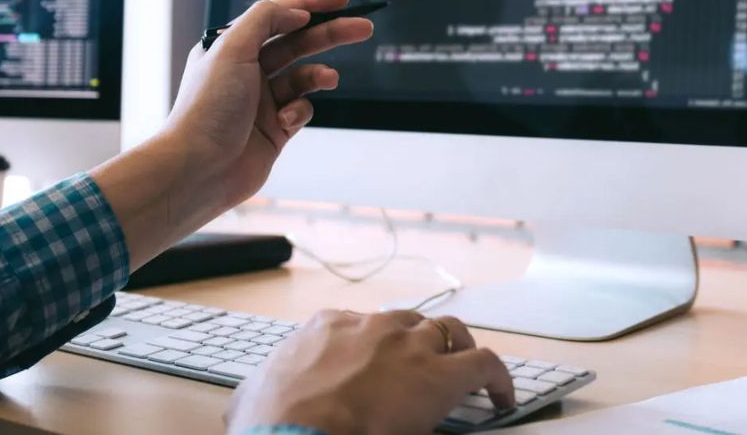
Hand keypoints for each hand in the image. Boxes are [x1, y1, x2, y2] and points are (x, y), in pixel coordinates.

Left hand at [165, 0, 371, 219]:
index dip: (311, 4)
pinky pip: (301, 110)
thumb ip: (266, 19)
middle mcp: (246, 71)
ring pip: (302, 78)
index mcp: (231, 47)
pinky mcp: (274, 130)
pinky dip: (300, 112)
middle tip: (362, 28)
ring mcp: (261, 101)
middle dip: (329, 34)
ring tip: (330, 79)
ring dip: (318, 75)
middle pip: (296, 43)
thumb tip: (298, 12)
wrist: (198, 169)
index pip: (277, 15)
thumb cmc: (208, 107)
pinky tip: (286, 121)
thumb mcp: (232, 48)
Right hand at [225, 311, 515, 434]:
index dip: (372, 348)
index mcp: (327, 328)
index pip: (358, 326)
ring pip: (450, 331)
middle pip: (408, 323)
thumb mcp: (250, 398)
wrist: (298, 433)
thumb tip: (243, 406)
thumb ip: (256, 392)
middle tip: (427, 365)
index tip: (375, 369)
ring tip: (467, 370)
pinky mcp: (443, 376)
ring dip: (459, 347)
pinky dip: (499, 378)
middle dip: (419, 341)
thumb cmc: (273, 421)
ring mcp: (410, 347)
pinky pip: (485, 364)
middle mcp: (372, 328)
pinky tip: (503, 398)